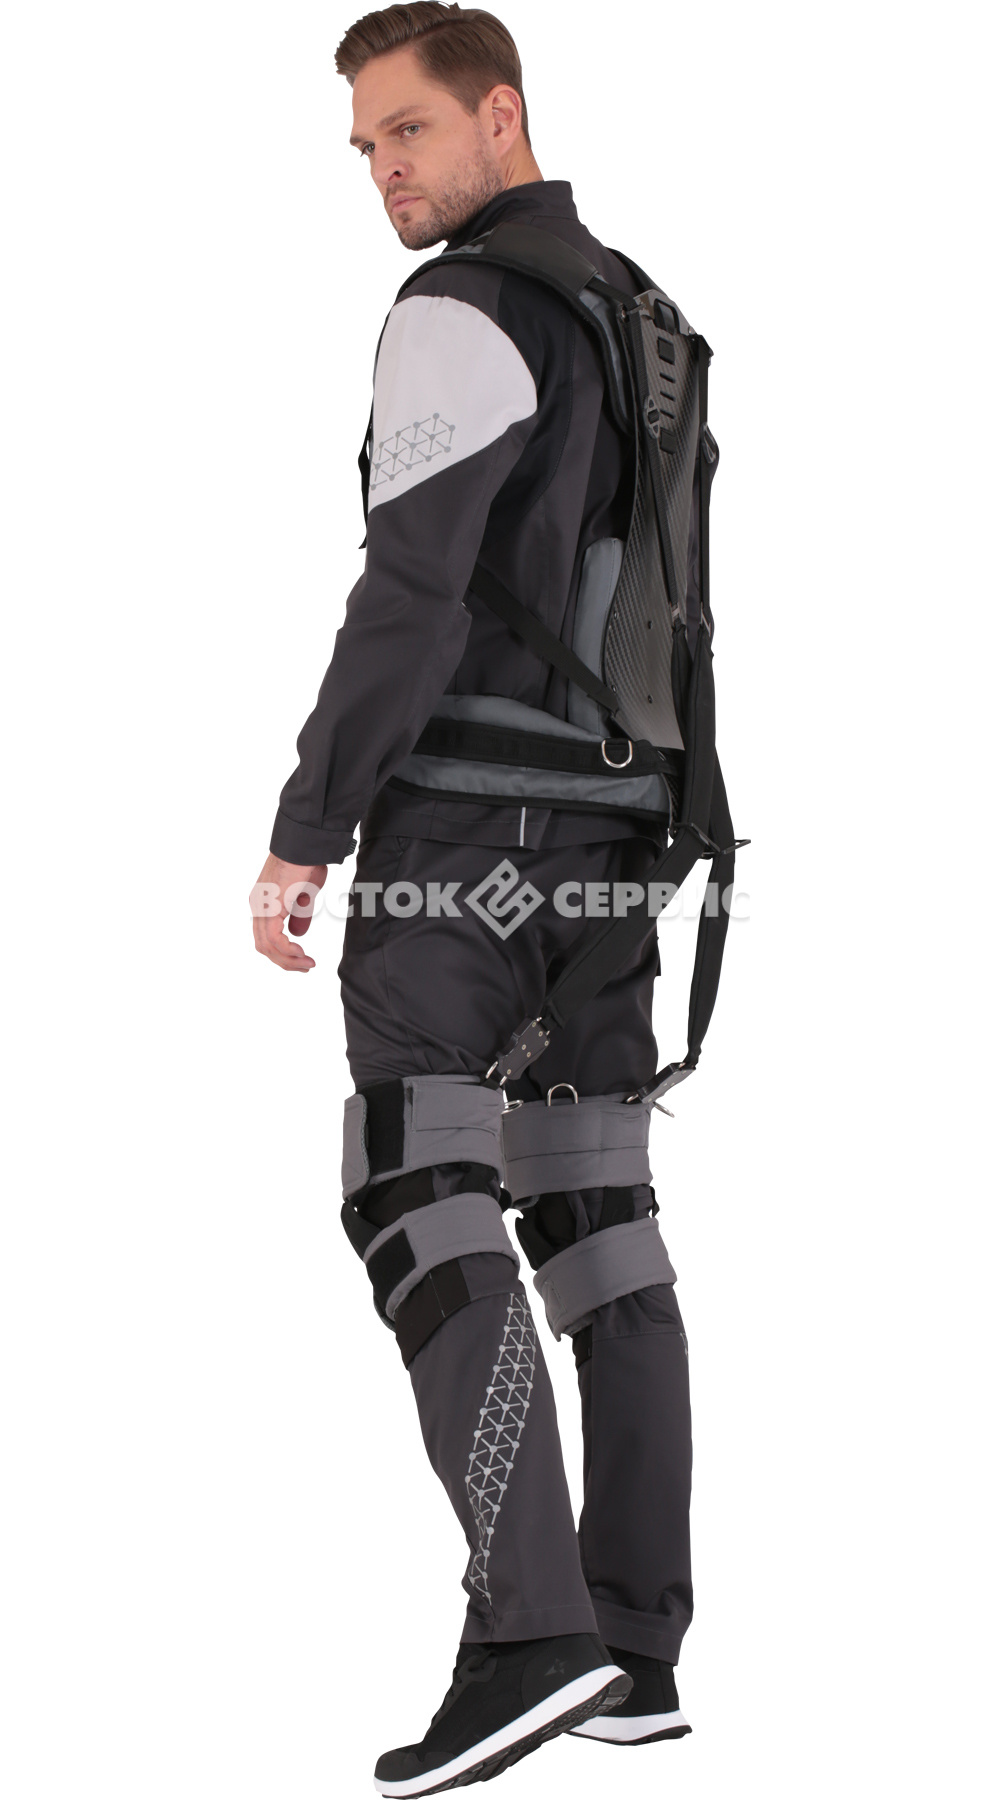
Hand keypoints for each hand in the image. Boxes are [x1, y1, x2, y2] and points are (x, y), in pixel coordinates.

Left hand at [250, 853, 327, 970]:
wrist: (305, 844)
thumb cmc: (307, 861)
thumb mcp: (305, 894)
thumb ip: (300, 914)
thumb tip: (299, 934)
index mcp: (264, 902)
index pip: (266, 936)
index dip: (283, 952)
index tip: (302, 959)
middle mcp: (258, 905)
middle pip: (264, 945)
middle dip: (285, 961)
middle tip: (304, 968)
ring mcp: (261, 907)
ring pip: (267, 946)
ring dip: (288, 960)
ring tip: (306, 965)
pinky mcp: (269, 908)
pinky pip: (274, 939)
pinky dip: (288, 951)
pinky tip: (301, 954)